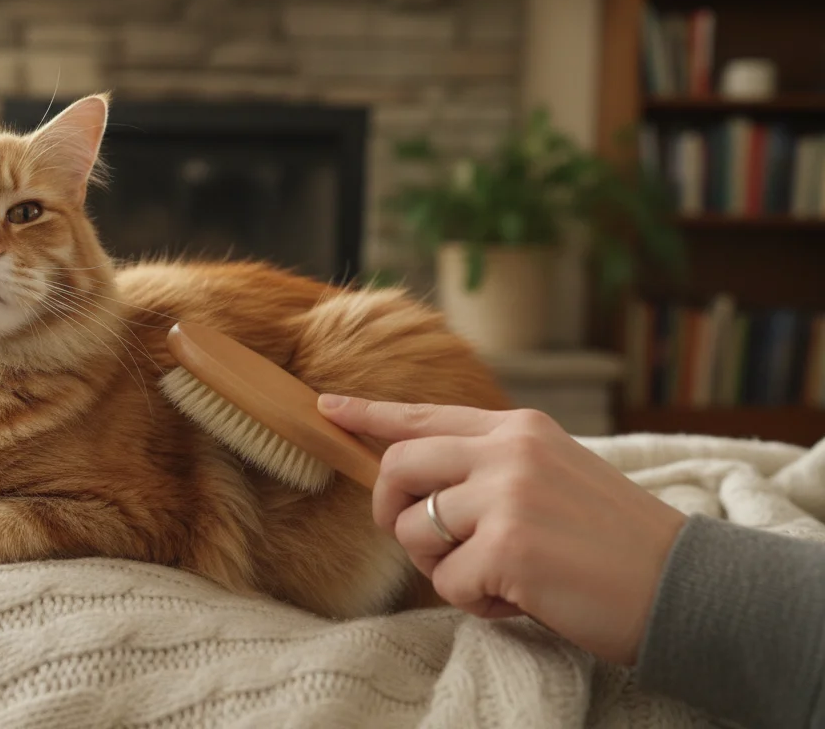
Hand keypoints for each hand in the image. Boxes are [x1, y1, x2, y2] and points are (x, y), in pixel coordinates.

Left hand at [318, 395, 687, 665]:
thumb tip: (418, 491)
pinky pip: (447, 582)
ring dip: (442, 567)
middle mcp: (508, 450)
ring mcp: (507, 495)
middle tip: (426, 546)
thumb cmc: (614, 542)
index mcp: (519, 428)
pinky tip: (518, 600)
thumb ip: (490, 470)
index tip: (326, 406)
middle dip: (391, 512)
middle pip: (398, 466)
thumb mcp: (552, 478)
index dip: (368, 413)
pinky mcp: (508, 546)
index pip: (425, 415)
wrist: (684, 584)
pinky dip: (474, 603)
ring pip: (415, 530)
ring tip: (497, 578)